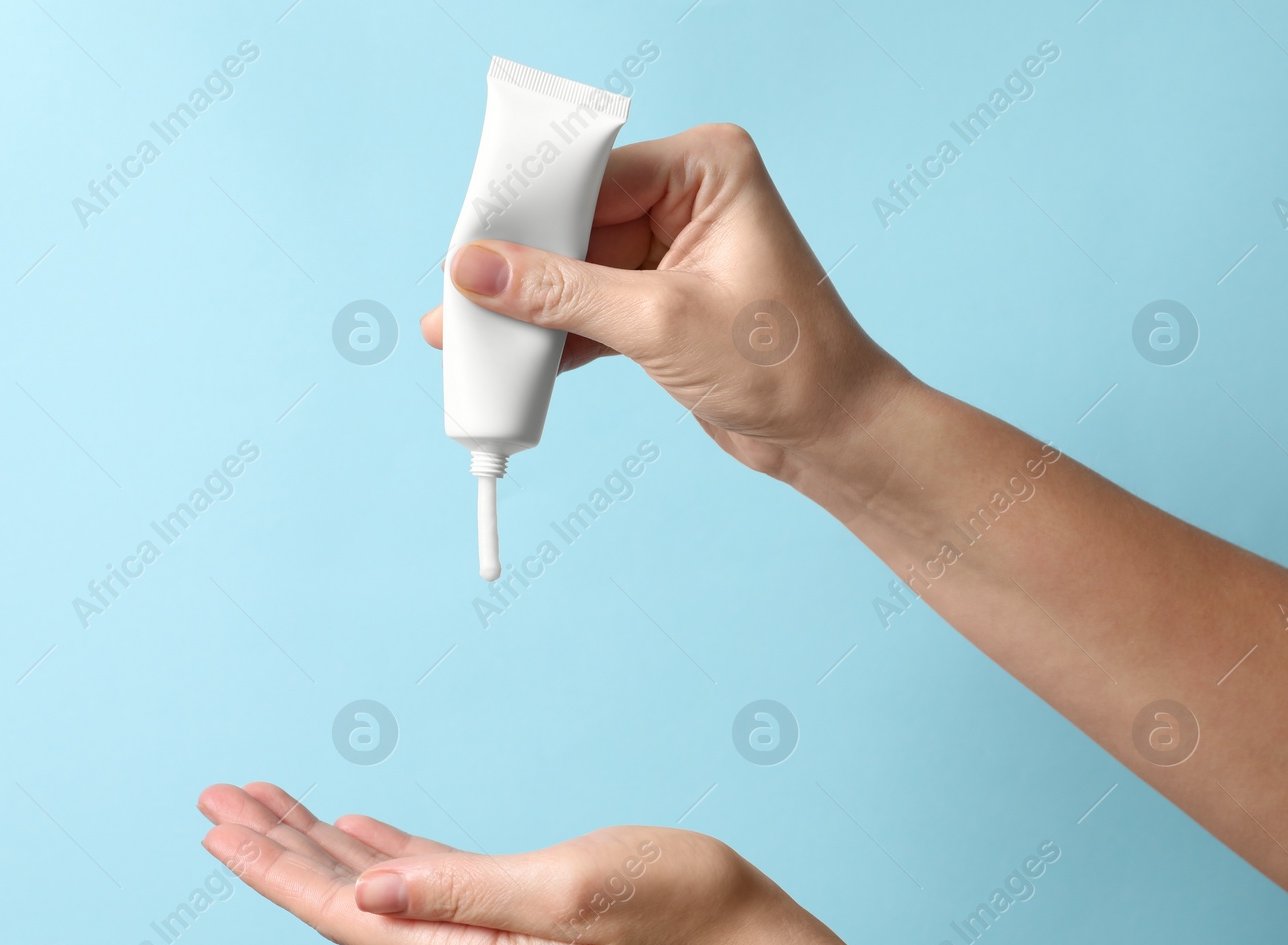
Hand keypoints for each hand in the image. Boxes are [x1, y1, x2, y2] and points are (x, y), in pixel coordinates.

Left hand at [198, 781, 772, 944]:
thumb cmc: (673, 912)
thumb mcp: (566, 891)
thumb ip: (462, 891)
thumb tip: (368, 888)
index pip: (340, 910)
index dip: (273, 866)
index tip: (217, 824)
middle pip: (341, 896)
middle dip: (276, 846)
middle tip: (218, 797)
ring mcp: (484, 935)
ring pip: (375, 884)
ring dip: (318, 843)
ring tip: (266, 805)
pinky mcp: (512, 912)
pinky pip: (421, 879)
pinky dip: (378, 849)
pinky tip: (357, 829)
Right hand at [420, 123, 911, 484]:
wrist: (831, 434)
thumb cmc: (786, 366)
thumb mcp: (659, 323)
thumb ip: (562, 294)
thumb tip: (478, 268)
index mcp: (706, 168)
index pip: (592, 175)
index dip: (528, 212)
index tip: (469, 243)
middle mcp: (689, 197)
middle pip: (575, 221)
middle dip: (519, 265)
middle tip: (456, 295)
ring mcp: (673, 250)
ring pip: (576, 268)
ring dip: (529, 306)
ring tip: (467, 331)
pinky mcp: (661, 300)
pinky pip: (590, 305)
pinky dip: (556, 333)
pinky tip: (513, 357)